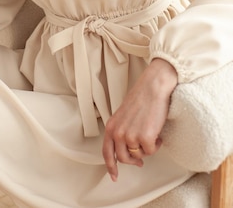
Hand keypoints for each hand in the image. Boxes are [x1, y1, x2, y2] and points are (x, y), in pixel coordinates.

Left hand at [102, 58, 177, 180]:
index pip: (107, 152)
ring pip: (140, 155)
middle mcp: (118, 132)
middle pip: (124, 158)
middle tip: (141, 158)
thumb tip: (127, 152)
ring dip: (146, 148)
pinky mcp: (145, 137)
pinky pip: (152, 151)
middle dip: (134, 160)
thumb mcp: (123, 116)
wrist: (153, 87)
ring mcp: (130, 135)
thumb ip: (121, 131)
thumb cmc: (141, 98)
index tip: (114, 176)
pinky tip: (157, 132)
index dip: (111, 166)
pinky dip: (156, 144)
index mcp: (111, 126)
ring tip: (150, 134)